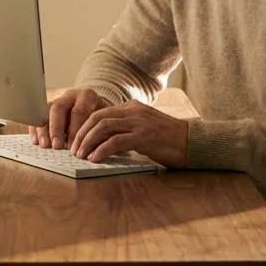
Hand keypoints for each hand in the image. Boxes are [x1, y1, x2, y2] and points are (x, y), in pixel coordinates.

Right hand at [29, 88, 110, 149]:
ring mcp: (57, 100)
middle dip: (56, 129)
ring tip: (45, 146)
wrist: (95, 107)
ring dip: (44, 130)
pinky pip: (37, 116)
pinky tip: (36, 141)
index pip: (78, 112)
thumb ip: (97, 132)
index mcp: (87, 97)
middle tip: (57, 146)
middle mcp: (70, 96)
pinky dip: (36, 129)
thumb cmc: (99, 119)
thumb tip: (90, 150)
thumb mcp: (103, 122)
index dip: (75, 131)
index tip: (73, 148)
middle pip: (58, 109)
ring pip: (45, 111)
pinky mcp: (47, 108)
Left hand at [70, 101, 188, 167]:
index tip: (77, 140)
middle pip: (98, 118)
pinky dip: (101, 150)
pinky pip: (115, 141)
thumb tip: (104, 141)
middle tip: (74, 149)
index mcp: (132, 107)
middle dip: (82, 134)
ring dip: (88, 142)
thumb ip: (127, 128)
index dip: (85, 126)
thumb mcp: (145, 127)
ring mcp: (139, 123)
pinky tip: (95, 158)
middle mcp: (133, 111)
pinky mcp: (144, 137)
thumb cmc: (168, 139)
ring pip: (103, 127)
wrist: (192, 142)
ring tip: (81, 155)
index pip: (101, 112)